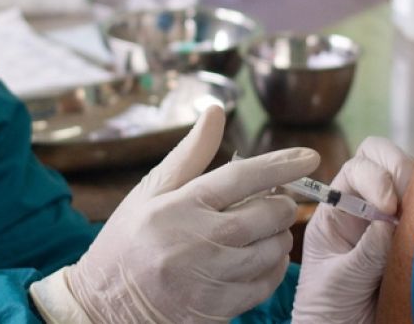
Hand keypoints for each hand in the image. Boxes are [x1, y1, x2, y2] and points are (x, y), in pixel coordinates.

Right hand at [29, 107, 319, 322]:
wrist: (102, 304)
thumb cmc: (127, 241)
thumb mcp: (149, 192)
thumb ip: (189, 153)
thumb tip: (215, 109)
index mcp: (179, 206)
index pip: (241, 177)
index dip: (281, 165)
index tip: (310, 156)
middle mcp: (196, 241)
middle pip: (266, 214)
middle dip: (281, 204)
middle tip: (276, 201)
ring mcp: (208, 278)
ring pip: (271, 250)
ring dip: (279, 237)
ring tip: (264, 231)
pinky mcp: (216, 308)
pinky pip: (265, 284)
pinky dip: (272, 269)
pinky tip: (260, 258)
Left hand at [292, 137, 413, 323]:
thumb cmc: (328, 309)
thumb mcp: (339, 281)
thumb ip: (364, 254)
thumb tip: (389, 224)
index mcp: (337, 208)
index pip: (357, 167)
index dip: (376, 176)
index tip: (388, 207)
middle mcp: (366, 204)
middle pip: (385, 159)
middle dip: (401, 170)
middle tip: (410, 203)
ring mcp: (393, 218)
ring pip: (413, 181)